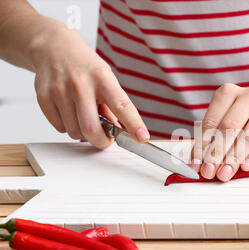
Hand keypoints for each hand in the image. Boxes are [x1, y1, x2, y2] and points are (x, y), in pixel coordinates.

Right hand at [31, 28, 148, 148]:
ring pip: (74, 131)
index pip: (122, 106)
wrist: (53, 47)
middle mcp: (81, 84)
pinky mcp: (44, 97)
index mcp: (102, 78)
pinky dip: (67, 126)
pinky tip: (69, 112)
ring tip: (84, 116)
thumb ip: (112, 105)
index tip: (142, 137)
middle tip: (105, 139)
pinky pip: (60, 128)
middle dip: (101, 141)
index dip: (134, 124)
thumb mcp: (106, 79)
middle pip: (91, 128)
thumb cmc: (84, 66)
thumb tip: (117, 132)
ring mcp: (60, 91)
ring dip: (82, 132)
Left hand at [192, 83, 248, 181]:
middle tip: (210, 171)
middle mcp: (248, 95)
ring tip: (226, 173)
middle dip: (218, 153)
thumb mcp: (224, 121)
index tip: (197, 164)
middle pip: (230, 127)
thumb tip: (199, 164)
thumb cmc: (243, 117)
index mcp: (227, 92)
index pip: (211, 122)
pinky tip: (246, 165)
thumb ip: (212, 140)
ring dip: (235, 157)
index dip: (202, 145)